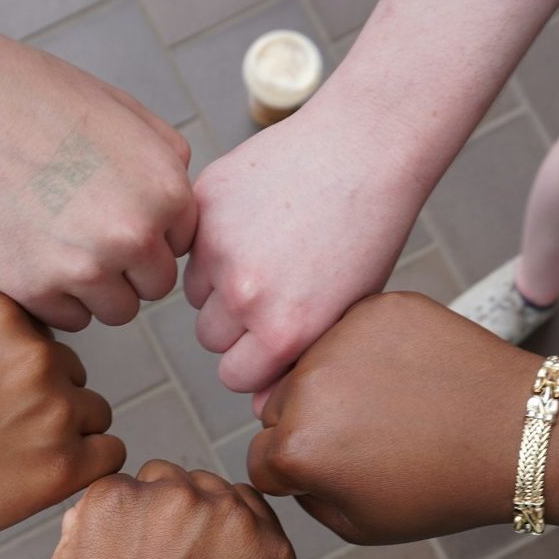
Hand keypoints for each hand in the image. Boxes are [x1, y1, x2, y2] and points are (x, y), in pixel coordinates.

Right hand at [0, 28, 195, 331]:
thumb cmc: (32, 99)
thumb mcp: (122, 111)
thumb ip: (166, 161)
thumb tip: (179, 207)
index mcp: (167, 190)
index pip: (181, 243)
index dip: (149, 231)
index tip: (113, 213)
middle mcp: (136, 234)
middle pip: (153, 284)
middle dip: (127, 266)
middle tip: (82, 230)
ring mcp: (87, 267)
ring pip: (117, 310)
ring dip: (94, 288)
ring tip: (57, 242)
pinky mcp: (37, 290)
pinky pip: (69, 320)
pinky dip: (54, 298)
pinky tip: (32, 254)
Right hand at [0, 294, 125, 558]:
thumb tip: (29, 345)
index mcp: (3, 317)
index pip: (45, 337)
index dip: (22, 370)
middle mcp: (36, 355)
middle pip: (73, 374)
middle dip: (48, 400)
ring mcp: (55, 411)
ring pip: (95, 413)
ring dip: (69, 434)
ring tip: (15, 456)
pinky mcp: (66, 465)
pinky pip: (110, 453)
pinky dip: (87, 466)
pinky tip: (49, 475)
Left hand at [13, 461, 295, 558]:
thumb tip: (209, 520)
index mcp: (272, 551)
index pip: (242, 504)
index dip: (207, 531)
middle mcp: (232, 516)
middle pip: (200, 484)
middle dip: (174, 517)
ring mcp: (175, 500)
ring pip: (155, 478)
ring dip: (138, 510)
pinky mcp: (118, 495)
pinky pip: (110, 490)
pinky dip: (98, 519)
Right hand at [184, 105, 428, 405]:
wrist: (366, 147)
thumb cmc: (368, 230)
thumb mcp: (347, 311)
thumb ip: (298, 363)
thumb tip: (257, 410)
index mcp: (283, 333)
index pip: (235, 377)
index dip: (253, 361)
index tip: (271, 339)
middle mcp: (246, 296)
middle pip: (211, 339)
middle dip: (234, 324)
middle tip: (272, 288)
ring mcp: (220, 248)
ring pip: (196, 293)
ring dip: (219, 282)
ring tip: (265, 251)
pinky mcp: (205, 205)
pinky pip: (190, 244)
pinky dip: (211, 239)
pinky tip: (254, 219)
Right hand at [246, 291, 542, 542]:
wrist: (516, 432)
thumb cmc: (444, 486)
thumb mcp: (362, 525)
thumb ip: (308, 499)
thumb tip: (285, 468)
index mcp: (297, 447)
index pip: (261, 458)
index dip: (296, 473)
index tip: (337, 472)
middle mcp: (306, 387)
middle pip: (279, 407)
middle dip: (310, 423)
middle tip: (368, 439)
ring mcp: (341, 339)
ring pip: (312, 364)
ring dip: (335, 382)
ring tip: (393, 406)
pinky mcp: (375, 308)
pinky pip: (350, 330)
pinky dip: (371, 349)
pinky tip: (409, 375)